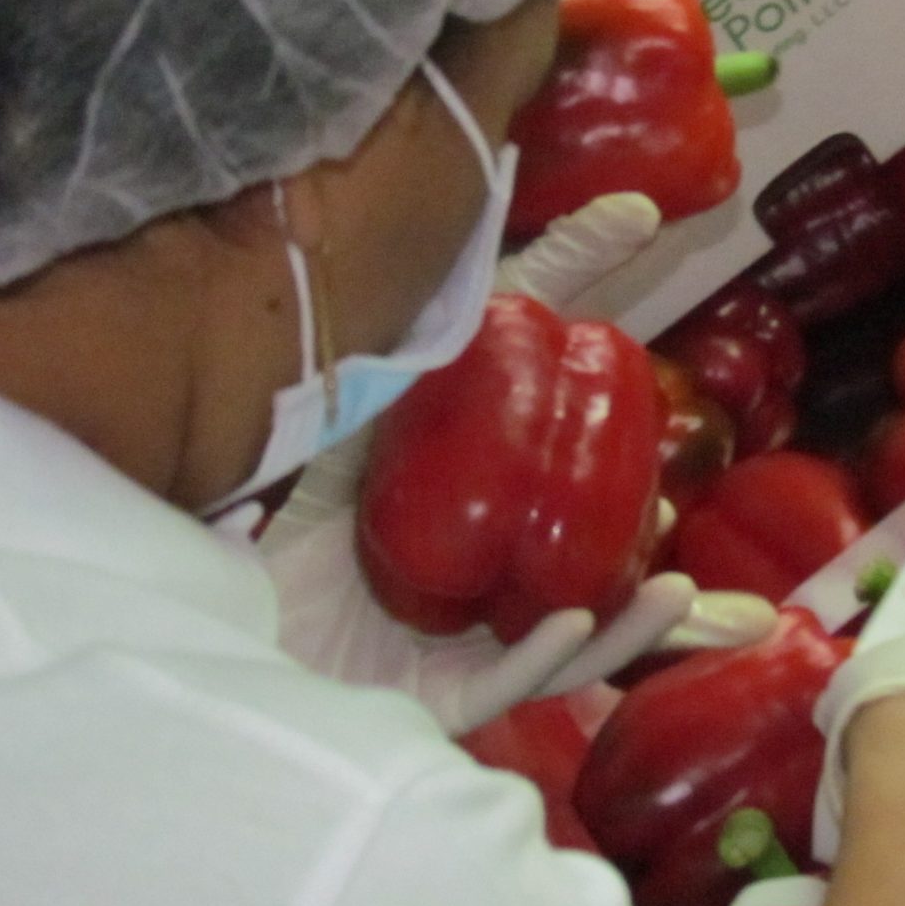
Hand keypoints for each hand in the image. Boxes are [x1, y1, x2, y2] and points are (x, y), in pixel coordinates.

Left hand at [259, 193, 776, 733]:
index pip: (576, 502)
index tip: (692, 496)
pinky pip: (487, 688)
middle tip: (716, 588)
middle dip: (655, 606)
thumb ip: (527, 283)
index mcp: (487, 523)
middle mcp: (471, 592)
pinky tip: (572, 624)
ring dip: (621, 632)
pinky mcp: (404, 696)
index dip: (638, 494)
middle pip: (580, 600)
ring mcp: (442, 650)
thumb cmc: (306, 443)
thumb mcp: (422, 350)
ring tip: (679, 596)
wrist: (188, 522)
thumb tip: (634, 209)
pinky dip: (538, 662)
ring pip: (551, 654)